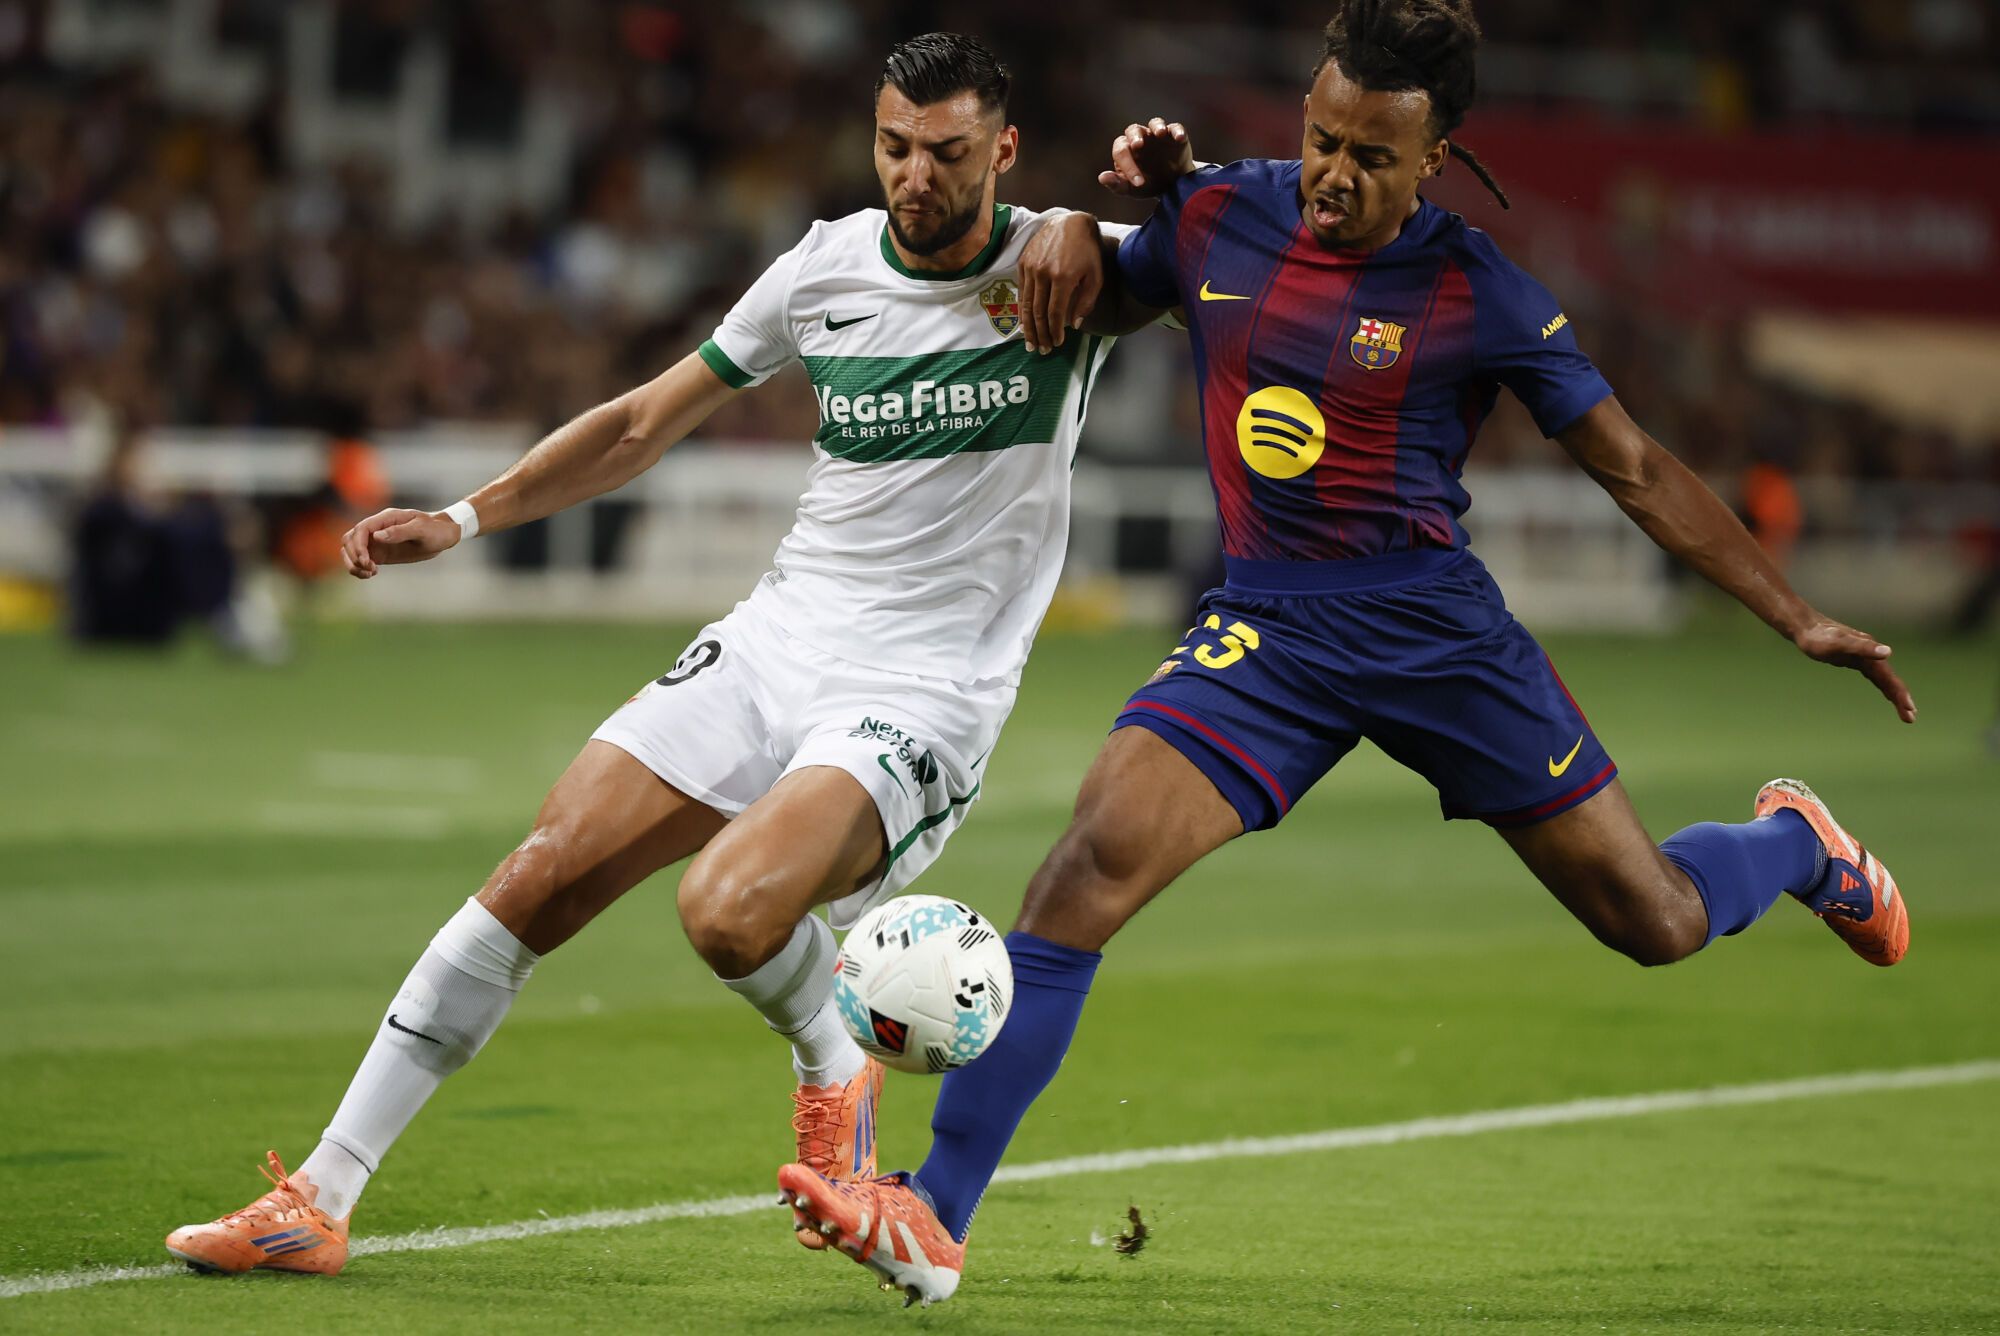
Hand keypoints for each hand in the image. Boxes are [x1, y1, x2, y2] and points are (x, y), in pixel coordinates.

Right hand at [341, 507, 462, 578]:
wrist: (444, 535)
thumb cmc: (435, 529)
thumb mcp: (422, 529)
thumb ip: (400, 532)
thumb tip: (377, 536)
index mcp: (385, 519)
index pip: (361, 529)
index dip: (358, 545)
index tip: (367, 561)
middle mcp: (377, 529)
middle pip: (349, 539)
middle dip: (353, 555)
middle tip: (370, 568)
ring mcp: (377, 541)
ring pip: (351, 550)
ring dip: (353, 563)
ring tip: (370, 573)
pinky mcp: (380, 553)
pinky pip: (361, 560)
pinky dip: (360, 568)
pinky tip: (371, 574)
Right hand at [1019, 213, 1104, 352]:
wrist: (1070, 222)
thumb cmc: (1087, 251)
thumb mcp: (1095, 276)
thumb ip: (1086, 302)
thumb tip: (1074, 325)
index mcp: (1062, 277)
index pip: (1054, 313)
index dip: (1054, 332)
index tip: (1058, 343)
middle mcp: (1043, 273)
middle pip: (1037, 312)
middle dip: (1040, 334)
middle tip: (1042, 350)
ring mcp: (1030, 267)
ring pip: (1026, 304)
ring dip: (1028, 327)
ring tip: (1030, 343)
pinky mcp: (1023, 262)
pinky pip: (1021, 291)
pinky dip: (1022, 309)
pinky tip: (1025, 322)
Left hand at [1097, 117, 1193, 197]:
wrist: (1171, 187)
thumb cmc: (1147, 185)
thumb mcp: (1131, 190)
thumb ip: (1117, 184)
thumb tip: (1101, 177)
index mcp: (1126, 150)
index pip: (1122, 152)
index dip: (1128, 166)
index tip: (1139, 183)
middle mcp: (1140, 138)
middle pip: (1133, 130)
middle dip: (1135, 137)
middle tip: (1138, 145)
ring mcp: (1158, 135)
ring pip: (1154, 123)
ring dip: (1157, 126)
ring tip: (1160, 133)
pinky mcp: (1175, 136)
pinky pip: (1175, 128)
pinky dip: (1177, 131)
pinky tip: (1179, 138)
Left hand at [1792, 617, 1915, 722]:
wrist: (1805, 627)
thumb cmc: (1819, 637)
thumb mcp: (1839, 643)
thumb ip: (1863, 647)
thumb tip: (1888, 652)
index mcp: (1871, 652)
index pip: (1889, 678)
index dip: (1899, 694)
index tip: (1909, 709)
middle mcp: (1871, 655)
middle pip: (1890, 681)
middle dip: (1901, 699)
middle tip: (1910, 718)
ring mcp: (1864, 658)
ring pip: (1884, 680)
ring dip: (1895, 695)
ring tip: (1905, 713)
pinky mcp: (1856, 661)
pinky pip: (1875, 677)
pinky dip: (1884, 687)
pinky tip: (1888, 695)